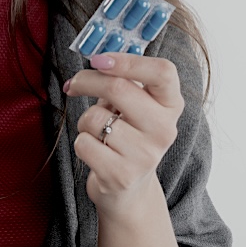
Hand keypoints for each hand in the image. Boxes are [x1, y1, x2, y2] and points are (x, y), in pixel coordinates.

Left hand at [64, 52, 184, 219]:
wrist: (130, 189)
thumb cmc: (127, 135)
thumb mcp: (135, 105)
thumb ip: (122, 80)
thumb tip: (96, 58)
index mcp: (171, 105)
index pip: (163, 71)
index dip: (128, 60)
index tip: (99, 59)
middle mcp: (165, 129)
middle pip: (119, 87)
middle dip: (86, 80)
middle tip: (74, 84)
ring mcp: (145, 155)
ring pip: (94, 117)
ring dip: (85, 121)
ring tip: (99, 132)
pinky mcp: (121, 175)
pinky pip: (83, 142)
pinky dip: (81, 143)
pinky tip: (97, 152)